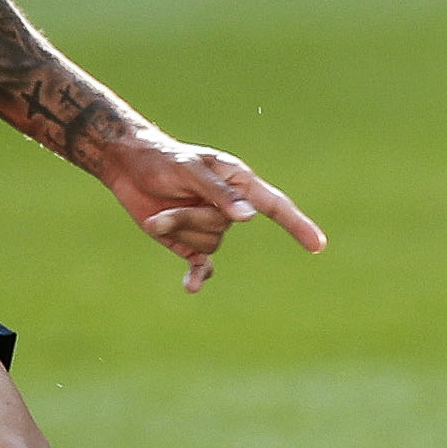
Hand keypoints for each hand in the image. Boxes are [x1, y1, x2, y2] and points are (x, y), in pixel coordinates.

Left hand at [89, 125, 328, 291]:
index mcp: (239, 182)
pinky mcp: (190, 244)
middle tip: (164, 202)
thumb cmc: (162, 159)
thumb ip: (220, 192)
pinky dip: (197, 277)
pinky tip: (191, 288)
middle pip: (222, 228)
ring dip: (177, 231)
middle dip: (188, 219)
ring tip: (157, 215)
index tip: (318, 245)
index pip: (276, 207)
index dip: (298, 225)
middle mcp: (230, 207)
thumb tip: (250, 218)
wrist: (128, 166)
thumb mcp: (189, 169)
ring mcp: (211, 227)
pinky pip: (202, 267)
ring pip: (206, 245)